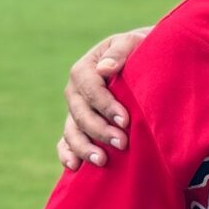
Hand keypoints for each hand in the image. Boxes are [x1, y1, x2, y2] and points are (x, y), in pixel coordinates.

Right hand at [56, 27, 150, 169]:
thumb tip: (104, 69)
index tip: (126, 121)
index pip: (91, 89)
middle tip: (122, 144)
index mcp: (86, 68)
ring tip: (102, 161)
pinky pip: (66, 141)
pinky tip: (75, 166)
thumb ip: (120, 51)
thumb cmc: (139, 49)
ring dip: (84, 148)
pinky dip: (67, 153)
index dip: (106, 106)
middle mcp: (75, 91)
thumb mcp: (132, 42)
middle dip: (100, 130)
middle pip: (81, 113)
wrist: (142, 60)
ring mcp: (75, 109)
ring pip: (72, 131)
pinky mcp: (78, 125)